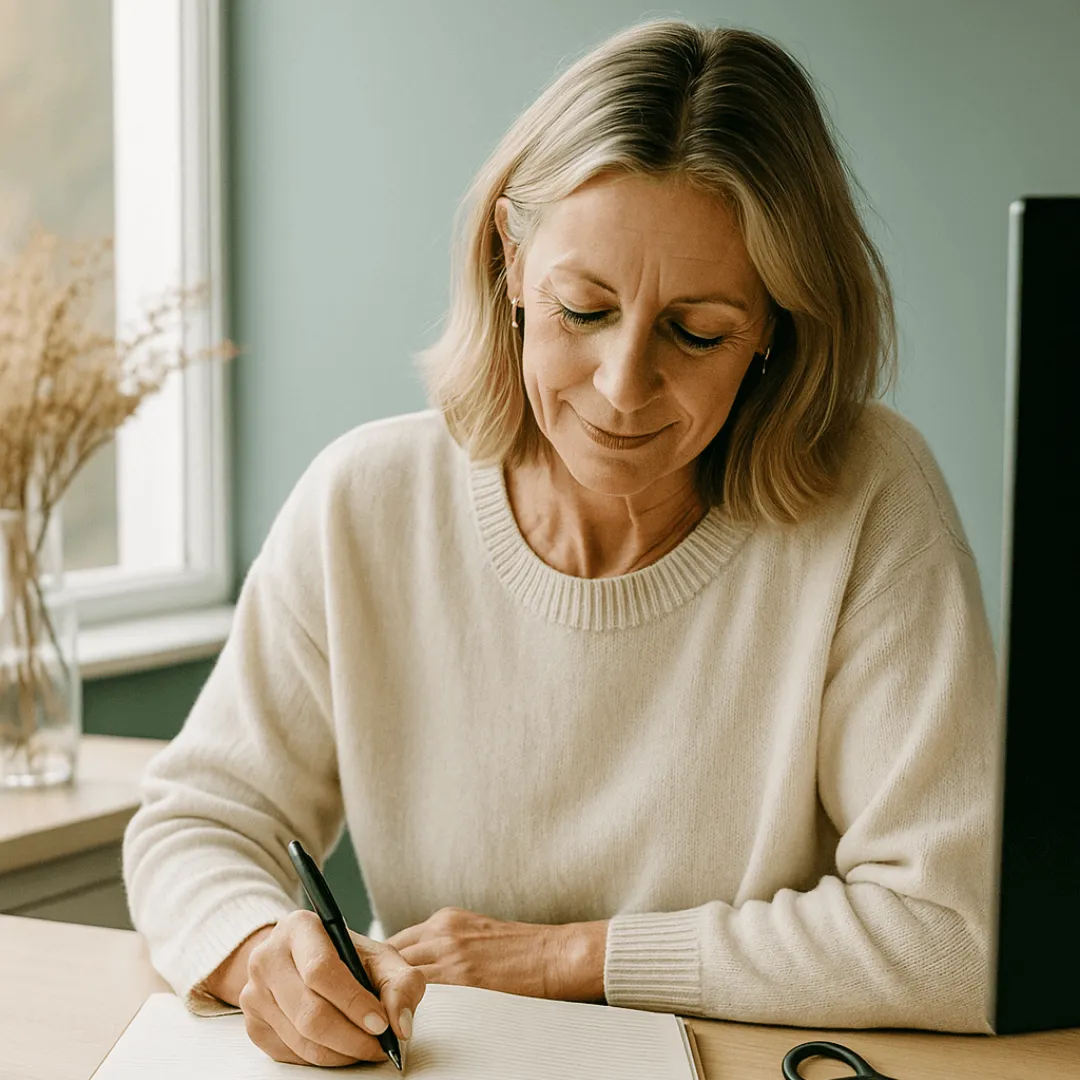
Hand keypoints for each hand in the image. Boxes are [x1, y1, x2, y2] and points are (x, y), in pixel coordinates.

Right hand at [209, 909, 425, 1066]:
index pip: (321, 970)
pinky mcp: (252, 1025)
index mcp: (299, 927)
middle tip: (379, 1046)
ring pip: (300, 1039)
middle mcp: (267, 957)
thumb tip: (400, 1025)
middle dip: (351, 1038)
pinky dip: (322, 1058)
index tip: (381, 1024)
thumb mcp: (379, 957)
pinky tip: (341, 1047)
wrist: (304, 960)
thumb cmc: (346, 956)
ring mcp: (254, 993)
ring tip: (366, 1047)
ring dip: (341, 1053)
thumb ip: (401, 983)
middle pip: (309, 1012)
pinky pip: (290, 1055)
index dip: (354, 1002)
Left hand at [386, 906, 607, 1002]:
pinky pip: (424, 996)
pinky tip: (406, 1023)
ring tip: (380, 1020)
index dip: (379, 968)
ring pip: (400, 979)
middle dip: (377, 984)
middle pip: (390, 960)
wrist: (554, 955)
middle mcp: (443, 933)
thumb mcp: (474, 933)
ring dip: (389, 999)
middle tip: (367, 1008)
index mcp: (445, 920)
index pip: (394, 944)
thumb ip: (443, 944)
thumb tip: (413, 968)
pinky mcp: (464, 980)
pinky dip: (411, 1009)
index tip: (371, 986)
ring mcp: (451, 956)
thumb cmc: (519, 949)